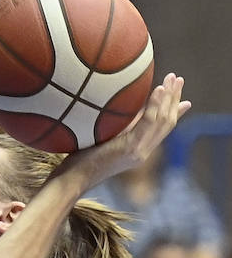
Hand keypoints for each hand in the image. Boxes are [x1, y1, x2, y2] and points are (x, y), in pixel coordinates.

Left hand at [67, 74, 190, 191]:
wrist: (73, 179)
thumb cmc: (81, 159)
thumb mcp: (105, 138)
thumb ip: (119, 127)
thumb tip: (124, 107)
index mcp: (139, 150)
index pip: (162, 129)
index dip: (174, 112)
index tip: (184, 99)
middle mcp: (143, 151)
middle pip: (167, 123)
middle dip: (174, 99)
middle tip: (178, 79)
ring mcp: (139, 151)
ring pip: (162, 121)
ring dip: (169, 98)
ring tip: (173, 79)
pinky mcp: (130, 149)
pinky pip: (147, 123)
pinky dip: (155, 105)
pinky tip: (159, 90)